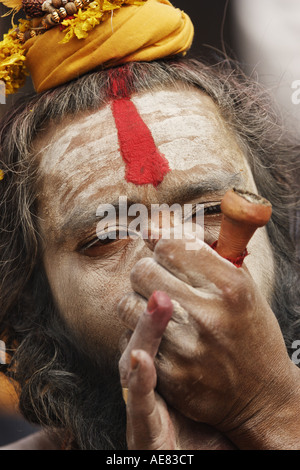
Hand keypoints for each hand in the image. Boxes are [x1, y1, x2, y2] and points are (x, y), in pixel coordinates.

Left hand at [119, 236, 299, 448]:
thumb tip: (157, 226)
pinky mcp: (170, 375)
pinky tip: (156, 336)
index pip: (170, 245)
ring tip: (154, 308)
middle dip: (146, 271)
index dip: (163, 245)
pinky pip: (128, 339)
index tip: (165, 252)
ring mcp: (186, 347)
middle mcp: (207, 314)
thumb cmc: (248, 330)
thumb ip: (203, 252)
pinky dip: (137, 333)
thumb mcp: (241, 285)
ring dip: (136, 301)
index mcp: (229, 286)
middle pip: (142, 271)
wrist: (261, 394)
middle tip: (157, 280)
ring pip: (127, 304)